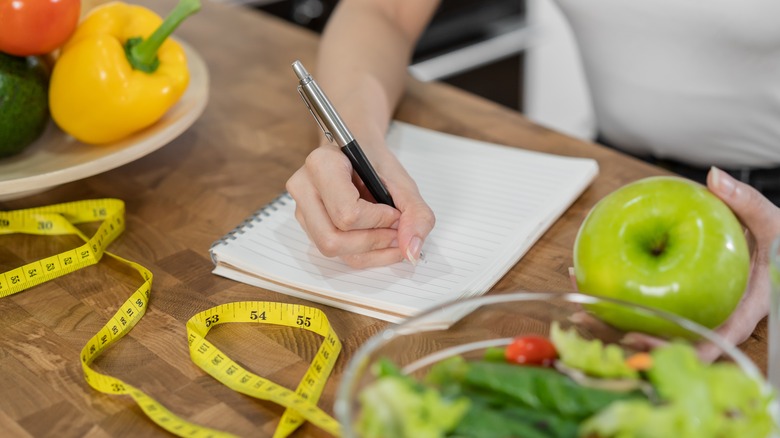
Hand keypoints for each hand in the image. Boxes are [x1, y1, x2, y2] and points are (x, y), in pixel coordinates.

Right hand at [286, 140, 434, 267]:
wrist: (358, 152)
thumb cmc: (376, 162)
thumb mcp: (402, 182)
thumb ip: (415, 213)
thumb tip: (411, 250)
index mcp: (322, 165)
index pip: (347, 213)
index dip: (378, 220)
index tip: (395, 212)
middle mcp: (303, 188)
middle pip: (332, 239)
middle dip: (372, 242)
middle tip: (397, 232)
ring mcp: (301, 209)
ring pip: (332, 250)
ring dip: (370, 251)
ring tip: (391, 237)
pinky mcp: (308, 225)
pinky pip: (335, 253)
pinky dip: (364, 254)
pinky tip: (380, 241)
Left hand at [570, 167, 778, 360]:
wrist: (774, 251)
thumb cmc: (777, 245)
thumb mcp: (772, 224)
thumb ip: (746, 202)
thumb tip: (716, 178)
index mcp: (740, 313)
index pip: (705, 343)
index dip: (668, 349)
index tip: (638, 339)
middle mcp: (713, 320)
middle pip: (665, 340)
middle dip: (624, 338)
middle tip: (589, 320)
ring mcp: (693, 314)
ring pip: (649, 326)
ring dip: (613, 321)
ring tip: (579, 310)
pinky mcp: (677, 301)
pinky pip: (646, 304)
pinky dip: (618, 298)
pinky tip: (589, 282)